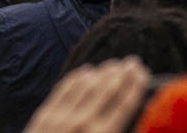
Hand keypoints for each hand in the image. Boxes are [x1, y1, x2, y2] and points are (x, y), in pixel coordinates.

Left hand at [22, 58, 150, 132]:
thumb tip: (134, 124)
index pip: (124, 103)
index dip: (135, 85)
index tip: (143, 72)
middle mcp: (82, 124)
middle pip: (107, 89)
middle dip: (122, 73)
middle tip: (132, 62)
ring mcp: (60, 118)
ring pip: (86, 84)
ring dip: (102, 72)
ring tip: (112, 65)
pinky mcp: (43, 117)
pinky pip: (63, 89)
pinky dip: (77, 78)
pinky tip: (85, 72)